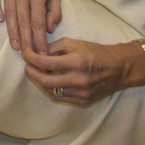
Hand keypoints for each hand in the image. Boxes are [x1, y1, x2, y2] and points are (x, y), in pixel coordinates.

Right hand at [0, 0, 61, 54]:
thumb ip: (55, 11)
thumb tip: (49, 29)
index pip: (38, 22)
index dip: (39, 39)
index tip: (41, 52)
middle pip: (23, 20)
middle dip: (25, 39)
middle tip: (26, 54)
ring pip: (9, 12)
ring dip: (12, 30)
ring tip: (15, 45)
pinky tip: (0, 20)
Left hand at [22, 39, 144, 106]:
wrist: (119, 68)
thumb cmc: (95, 52)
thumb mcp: (74, 43)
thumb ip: (53, 47)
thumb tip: (36, 52)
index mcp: (76, 62)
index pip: (45, 62)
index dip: (30, 58)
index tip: (25, 53)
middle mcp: (79, 80)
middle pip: (44, 81)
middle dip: (31, 72)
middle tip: (27, 65)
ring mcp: (81, 93)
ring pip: (51, 91)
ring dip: (40, 82)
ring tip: (37, 72)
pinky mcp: (84, 102)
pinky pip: (60, 98)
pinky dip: (51, 90)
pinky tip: (48, 82)